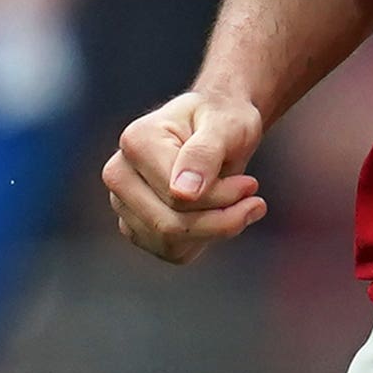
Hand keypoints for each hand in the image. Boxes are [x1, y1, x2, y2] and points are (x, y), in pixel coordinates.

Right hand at [101, 87, 271, 262]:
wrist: (217, 127)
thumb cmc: (223, 120)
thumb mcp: (227, 126)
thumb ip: (204, 154)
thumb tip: (182, 194)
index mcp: (136, 142)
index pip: (177, 197)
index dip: (222, 197)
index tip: (252, 185)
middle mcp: (119, 174)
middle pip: (169, 224)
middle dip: (220, 218)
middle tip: (253, 199)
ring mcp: (122, 203)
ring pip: (169, 244)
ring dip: (215, 230)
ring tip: (241, 205)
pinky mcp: (136, 226)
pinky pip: (172, 252)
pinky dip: (203, 240)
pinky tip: (219, 215)